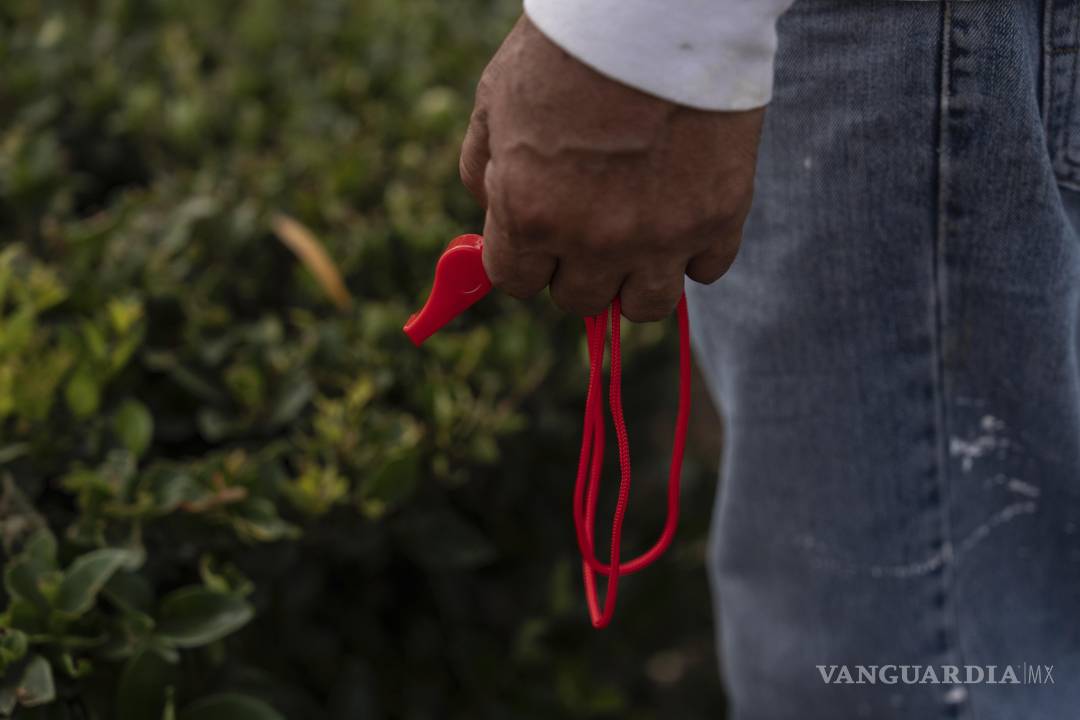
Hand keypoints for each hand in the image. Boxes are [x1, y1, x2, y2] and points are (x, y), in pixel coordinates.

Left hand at [459, 16, 764, 320]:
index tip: (539, 238)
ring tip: (640, 237)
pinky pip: (706, 272)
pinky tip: (684, 212)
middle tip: (591, 224)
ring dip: (636, 281)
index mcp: (529, 214)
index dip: (525, 259)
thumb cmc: (567, 49)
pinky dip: (695, 252)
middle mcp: (592, 239)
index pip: (516, 282)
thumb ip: (485, 171)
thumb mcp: (495, 103)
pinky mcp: (719, 217)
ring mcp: (660, 236)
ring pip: (644, 307)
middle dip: (578, 268)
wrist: (656, 10)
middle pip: (578, 300)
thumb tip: (491, 217)